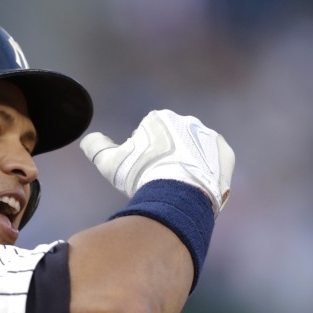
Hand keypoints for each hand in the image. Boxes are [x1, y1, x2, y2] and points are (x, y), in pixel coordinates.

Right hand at [80, 109, 234, 213]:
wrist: (179, 195)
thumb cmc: (142, 176)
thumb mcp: (110, 162)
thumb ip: (95, 147)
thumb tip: (88, 140)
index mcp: (160, 118)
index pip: (147, 135)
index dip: (142, 155)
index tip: (141, 171)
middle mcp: (186, 121)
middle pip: (172, 141)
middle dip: (166, 157)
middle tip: (158, 180)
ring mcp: (208, 136)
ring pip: (194, 151)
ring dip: (187, 164)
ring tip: (177, 187)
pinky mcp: (225, 153)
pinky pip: (214, 162)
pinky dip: (205, 172)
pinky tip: (194, 186)